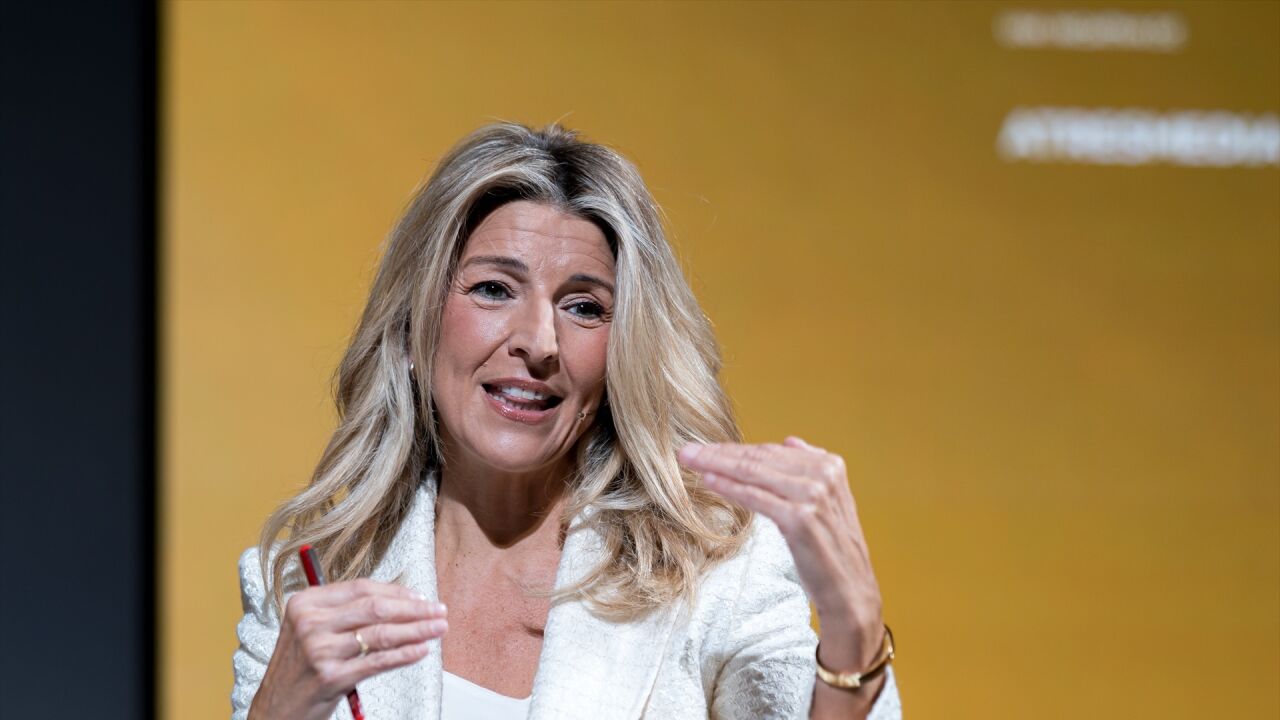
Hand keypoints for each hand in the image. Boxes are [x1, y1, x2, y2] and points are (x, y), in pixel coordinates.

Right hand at [249, 579, 448, 719]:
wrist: (274, 710)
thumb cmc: (298, 669)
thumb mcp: (310, 631)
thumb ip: (343, 613)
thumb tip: (398, 601)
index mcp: (305, 604)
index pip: (361, 588)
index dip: (396, 591)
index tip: (421, 596)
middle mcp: (310, 623)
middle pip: (375, 608)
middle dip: (414, 608)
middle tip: (438, 610)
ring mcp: (319, 650)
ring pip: (380, 633)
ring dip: (416, 630)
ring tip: (437, 628)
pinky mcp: (330, 677)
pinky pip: (377, 661)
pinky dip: (403, 654)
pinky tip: (420, 650)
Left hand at [678, 437, 884, 668]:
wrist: (851, 592)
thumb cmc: (831, 550)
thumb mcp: (829, 502)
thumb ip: (809, 469)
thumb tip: (789, 441)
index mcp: (830, 465)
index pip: (770, 451)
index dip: (735, 449)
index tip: (707, 448)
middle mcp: (823, 475)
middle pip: (759, 458)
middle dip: (718, 452)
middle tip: (687, 450)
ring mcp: (812, 495)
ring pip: (753, 473)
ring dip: (716, 464)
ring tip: (689, 459)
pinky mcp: (799, 518)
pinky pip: (755, 497)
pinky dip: (729, 487)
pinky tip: (708, 480)